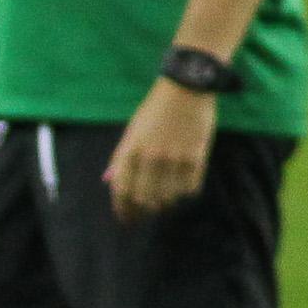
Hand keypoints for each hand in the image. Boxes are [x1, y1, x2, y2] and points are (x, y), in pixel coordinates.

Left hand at [104, 78, 218, 221]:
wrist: (187, 87)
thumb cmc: (156, 109)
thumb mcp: (132, 131)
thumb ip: (121, 157)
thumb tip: (109, 181)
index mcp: (130, 149)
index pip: (122, 190)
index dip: (123, 209)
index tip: (126, 219)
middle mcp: (151, 157)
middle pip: (144, 199)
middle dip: (143, 212)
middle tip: (146, 215)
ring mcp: (175, 158)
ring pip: (168, 197)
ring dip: (164, 205)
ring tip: (164, 204)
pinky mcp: (197, 156)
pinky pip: (190, 188)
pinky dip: (184, 194)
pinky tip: (181, 192)